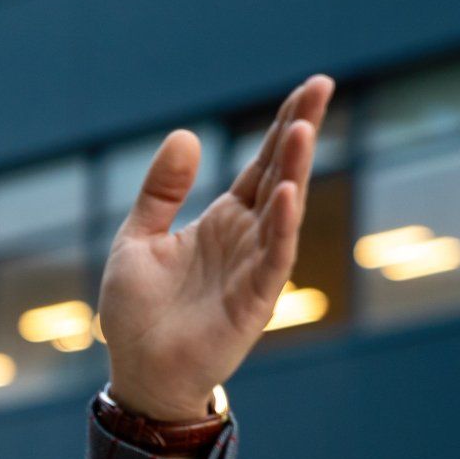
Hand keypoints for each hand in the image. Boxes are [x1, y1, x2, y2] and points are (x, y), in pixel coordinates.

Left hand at [98, 74, 335, 421]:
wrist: (138, 372)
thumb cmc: (138, 313)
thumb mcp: (137, 239)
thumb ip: (160, 191)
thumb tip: (185, 134)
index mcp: (222, 222)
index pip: (259, 165)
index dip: (283, 126)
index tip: (309, 87)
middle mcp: (246, 239)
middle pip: (280, 175)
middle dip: (300, 132)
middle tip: (322, 86)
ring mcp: (254, 268)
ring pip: (283, 211)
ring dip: (293, 171)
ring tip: (302, 130)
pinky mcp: (254, 301)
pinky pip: (273, 258)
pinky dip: (283, 226)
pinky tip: (286, 194)